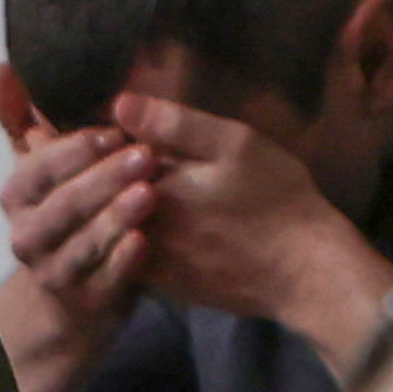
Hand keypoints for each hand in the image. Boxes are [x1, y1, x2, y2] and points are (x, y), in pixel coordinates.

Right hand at [0, 120, 159, 327]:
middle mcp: (27, 236)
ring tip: (149, 193)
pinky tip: (146, 241)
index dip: (74, 150)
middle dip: (102, 179)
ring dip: (114, 217)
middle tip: (144, 156)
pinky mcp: (84, 304)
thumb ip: (20, 118)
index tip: (114, 130)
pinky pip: (103, 282)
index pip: (38, 169)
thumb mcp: (41, 168)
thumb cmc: (62, 217)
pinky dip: (122, 262)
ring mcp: (53, 273)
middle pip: (62, 205)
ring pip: (82, 244)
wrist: (70, 300)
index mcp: (16, 197)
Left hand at [102, 91, 392, 366]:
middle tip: (88, 157)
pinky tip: (136, 223)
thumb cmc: (277, 200)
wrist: (304, 271)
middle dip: (90, 177)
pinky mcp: (165, 288)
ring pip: (107, 231)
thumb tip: (120, 103)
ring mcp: (150, 264)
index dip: (91, 145)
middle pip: (96, 200)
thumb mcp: (236, 145)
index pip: (100, 162)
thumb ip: (176, 124)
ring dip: (102, 209)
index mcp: (151, 189)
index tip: (89, 132)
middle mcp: (140, 230)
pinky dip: (120, 239)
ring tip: (108, 188)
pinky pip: (125, 259)